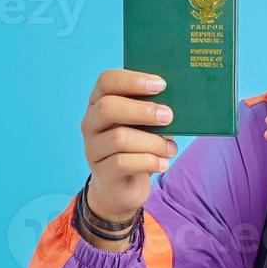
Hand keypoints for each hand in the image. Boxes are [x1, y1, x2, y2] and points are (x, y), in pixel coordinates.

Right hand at [80, 69, 176, 246]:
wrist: (122, 188)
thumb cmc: (137, 148)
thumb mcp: (144, 126)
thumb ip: (152, 112)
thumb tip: (175, 104)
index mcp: (100, 103)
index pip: (107, 81)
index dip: (133, 80)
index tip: (161, 85)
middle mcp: (91, 124)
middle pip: (108, 108)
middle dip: (142, 110)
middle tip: (169, 116)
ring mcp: (93, 149)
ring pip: (119, 139)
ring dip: (152, 142)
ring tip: (171, 148)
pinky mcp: (102, 173)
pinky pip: (124, 163)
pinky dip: (149, 162)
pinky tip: (163, 164)